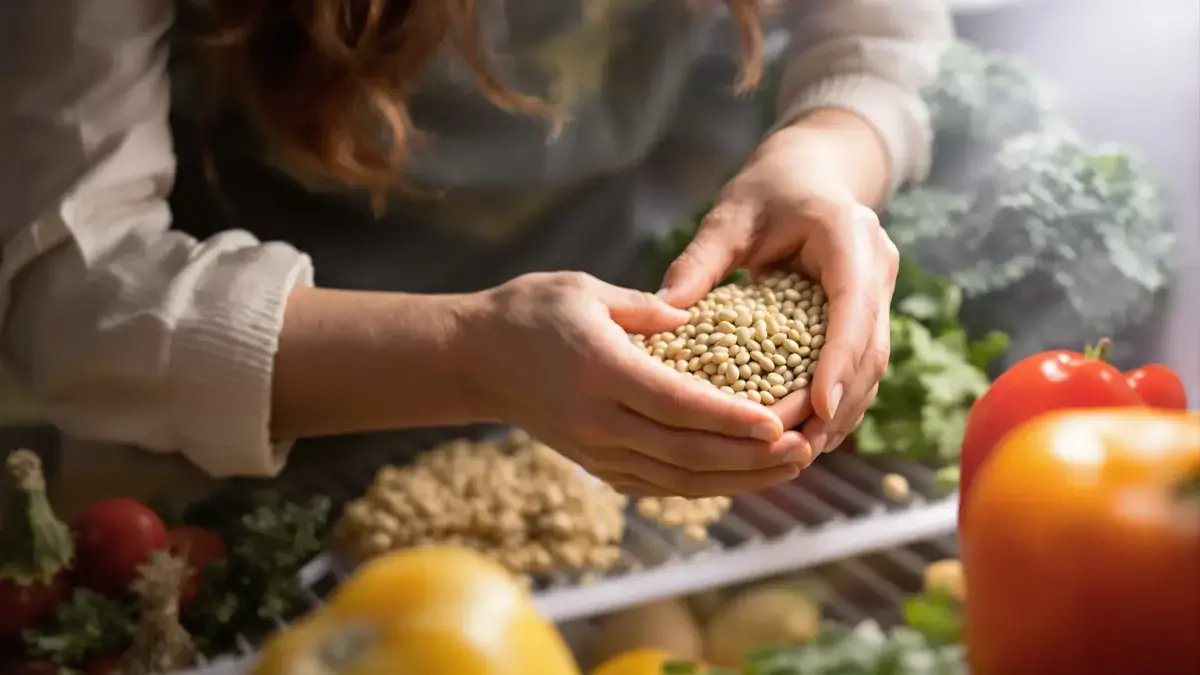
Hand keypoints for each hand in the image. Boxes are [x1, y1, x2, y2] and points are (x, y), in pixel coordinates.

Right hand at [463, 271, 813, 495]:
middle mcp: (600, 421)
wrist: (474, 361)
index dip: (731, 419)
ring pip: (678, 479)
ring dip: (737, 479)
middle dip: (751, 458)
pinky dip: (703, 484)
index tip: (778, 422)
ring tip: (788, 468)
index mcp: (602, 372)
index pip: (678, 405)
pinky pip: (659, 484)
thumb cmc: (530, 314)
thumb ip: (645, 307)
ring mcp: (597, 450)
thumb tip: (692, 316)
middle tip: (805, 449)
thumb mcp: (585, 290)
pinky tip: (741, 476)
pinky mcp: (597, 464)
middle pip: (688, 452)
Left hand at [657, 116, 898, 453]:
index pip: (853, 308)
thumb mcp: (728, 218)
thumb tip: (664, 312)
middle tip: (793, 447)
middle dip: (835, 403)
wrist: (810, 172)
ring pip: (871, 367)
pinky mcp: (871, 314)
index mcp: (847, 237)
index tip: (818, 408)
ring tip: (798, 455)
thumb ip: (700, 261)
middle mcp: (876, 268)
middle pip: (868, 350)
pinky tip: (805, 436)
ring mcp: (880, 293)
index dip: (837, 362)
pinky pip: (860, 367)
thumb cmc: (766, 191)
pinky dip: (837, 403)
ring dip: (841, 414)